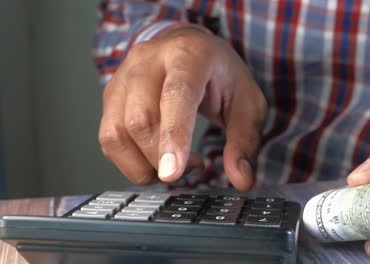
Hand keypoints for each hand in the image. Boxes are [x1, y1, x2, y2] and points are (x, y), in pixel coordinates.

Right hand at [99, 27, 265, 190]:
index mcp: (188, 55)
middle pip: (140, 118)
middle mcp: (148, 60)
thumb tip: (241, 180)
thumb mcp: (248, 104)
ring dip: (142, 165)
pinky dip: (130, 161)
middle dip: (160, 159)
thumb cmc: (221, 75)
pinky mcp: (111, 95)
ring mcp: (123, 76)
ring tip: (173, 165)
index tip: (173, 173)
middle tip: (191, 169)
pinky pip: (109, 138)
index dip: (173, 136)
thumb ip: (244, 141)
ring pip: (115, 133)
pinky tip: (156, 157)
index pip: (176, 95)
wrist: (191, 49)